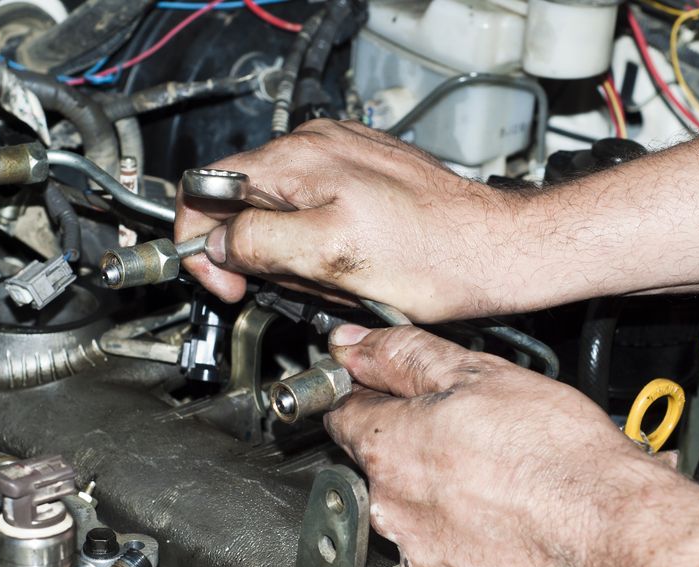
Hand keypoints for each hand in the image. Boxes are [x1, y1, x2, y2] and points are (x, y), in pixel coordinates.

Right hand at [175, 119, 535, 321]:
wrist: (495, 250)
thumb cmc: (432, 255)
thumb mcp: (331, 256)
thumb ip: (260, 242)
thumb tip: (218, 243)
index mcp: (299, 159)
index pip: (209, 188)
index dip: (203, 241)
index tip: (224, 282)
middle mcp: (317, 147)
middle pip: (246, 205)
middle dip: (262, 255)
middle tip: (302, 286)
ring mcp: (344, 160)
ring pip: (283, 216)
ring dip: (297, 258)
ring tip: (340, 278)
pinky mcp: (366, 179)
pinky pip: (319, 216)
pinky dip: (323, 247)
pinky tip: (355, 268)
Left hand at [324, 323, 655, 566]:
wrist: (615, 535)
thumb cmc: (558, 455)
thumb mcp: (479, 375)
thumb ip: (403, 356)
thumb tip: (352, 344)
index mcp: (389, 446)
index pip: (344, 412)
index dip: (371, 396)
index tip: (394, 395)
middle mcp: (391, 507)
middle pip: (380, 466)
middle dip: (414, 449)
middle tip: (471, 438)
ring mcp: (418, 556)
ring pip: (411, 514)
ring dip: (439, 498)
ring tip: (497, 484)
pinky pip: (441, 558)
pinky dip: (463, 542)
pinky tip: (503, 524)